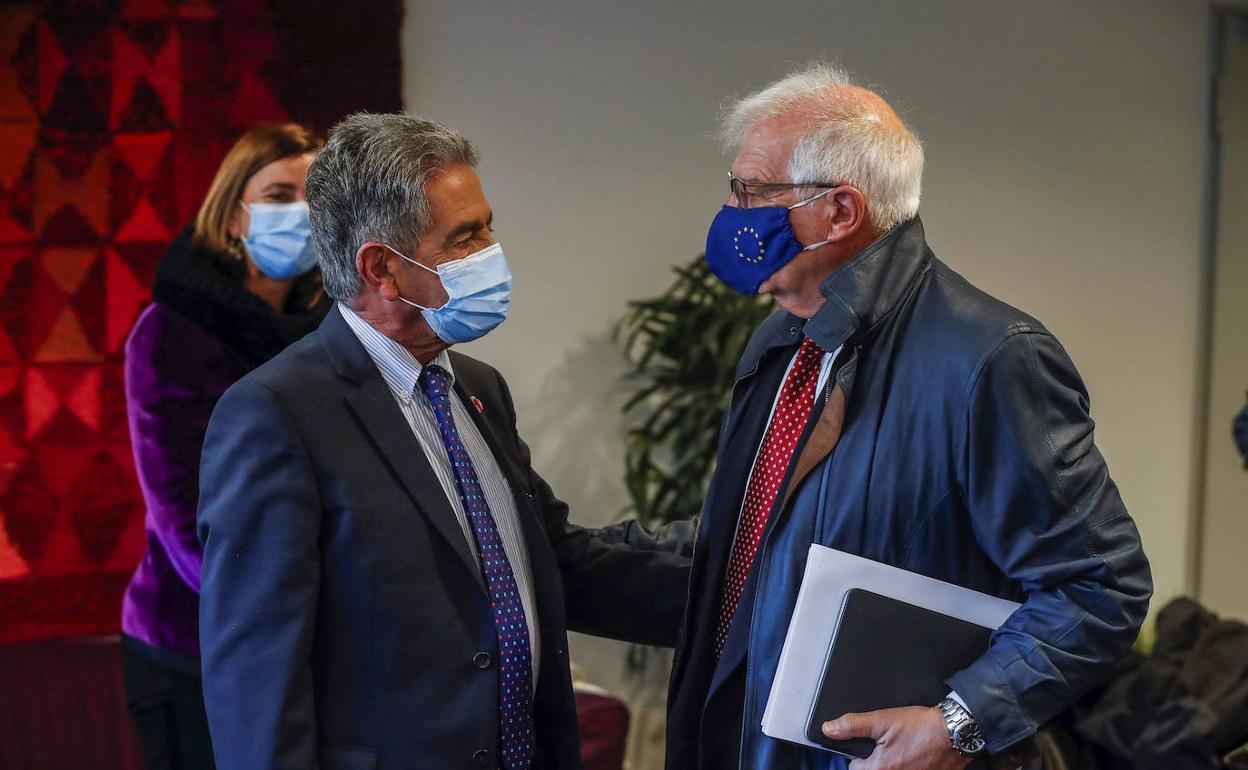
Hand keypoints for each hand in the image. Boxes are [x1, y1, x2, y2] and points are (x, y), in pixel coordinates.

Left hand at [822, 706, 972, 769]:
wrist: (956, 731)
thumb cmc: (921, 726)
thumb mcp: (883, 720)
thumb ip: (853, 725)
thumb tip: (829, 729)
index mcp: (881, 768)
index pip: (855, 769)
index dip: (859, 756)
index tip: (870, 747)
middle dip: (877, 763)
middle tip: (889, 748)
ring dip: (894, 765)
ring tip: (904, 751)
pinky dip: (909, 767)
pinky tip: (915, 757)